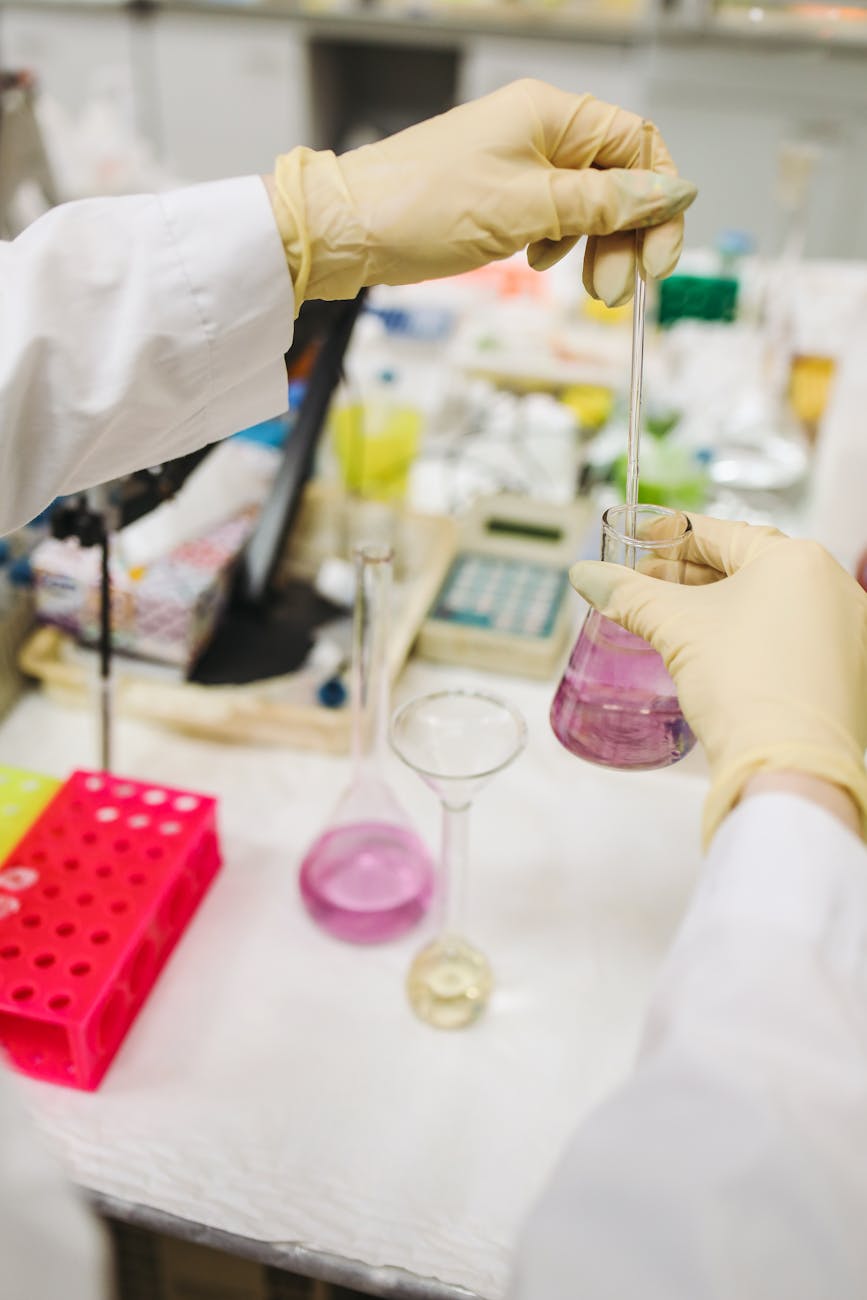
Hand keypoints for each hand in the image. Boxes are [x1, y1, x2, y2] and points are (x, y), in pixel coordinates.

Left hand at [268, 79, 696, 313]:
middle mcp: (539, 131)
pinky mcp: (498, 195)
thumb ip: (604, 202)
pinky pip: (551, 217)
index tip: (660, 256)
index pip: (638, 145)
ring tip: (582, 285)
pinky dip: (558, 244)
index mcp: (552, 115)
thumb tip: (669, 193)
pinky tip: (537, 260)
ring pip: (586, 203)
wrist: (350, 230)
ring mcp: (518, 163)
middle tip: (614, 290)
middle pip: (617, 179)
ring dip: (595, 247)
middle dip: (626, 236)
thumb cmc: (423, 208)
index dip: (660, 200)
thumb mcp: (529, 209)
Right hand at [568, 514, 866, 845]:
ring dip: (721, 607)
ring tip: (674, 620)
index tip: (644, 541)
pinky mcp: (845, 673)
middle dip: (692, 576)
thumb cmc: (745, 686)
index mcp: (799, 560)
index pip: (724, 533)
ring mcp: (847, 632)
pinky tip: (716, 653)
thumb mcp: (676, 628)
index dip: (674, 535)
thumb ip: (627, 594)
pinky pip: (790, 637)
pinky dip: (750, 636)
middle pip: (748, 568)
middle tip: (648, 585)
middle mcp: (834, 588)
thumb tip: (587, 575)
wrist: (787, 766)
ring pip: (770, 605)